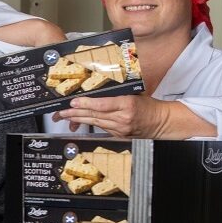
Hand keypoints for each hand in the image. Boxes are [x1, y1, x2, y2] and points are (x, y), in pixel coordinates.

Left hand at [53, 94, 173, 137]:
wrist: (160, 122)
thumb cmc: (148, 105)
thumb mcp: (134, 94)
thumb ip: (117, 92)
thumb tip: (97, 88)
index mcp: (127, 104)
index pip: (102, 105)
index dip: (85, 104)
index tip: (73, 102)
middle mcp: (122, 118)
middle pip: (94, 115)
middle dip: (74, 113)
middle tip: (61, 111)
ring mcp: (120, 129)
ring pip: (94, 123)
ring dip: (78, 119)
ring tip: (64, 116)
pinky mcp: (118, 135)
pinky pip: (100, 128)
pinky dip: (88, 124)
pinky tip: (78, 121)